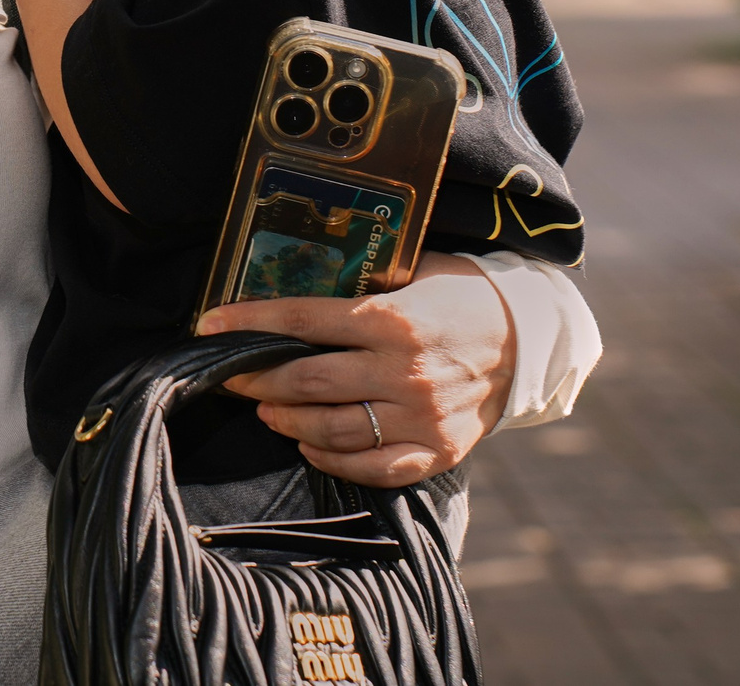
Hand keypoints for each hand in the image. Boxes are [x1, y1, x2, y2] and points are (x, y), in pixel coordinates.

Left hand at [196, 253, 514, 486]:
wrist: (529, 338)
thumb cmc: (458, 295)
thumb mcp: (412, 272)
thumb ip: (359, 285)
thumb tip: (288, 288)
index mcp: (393, 318)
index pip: (303, 321)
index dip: (250, 324)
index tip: (210, 326)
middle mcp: (405, 371)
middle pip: (308, 382)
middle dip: (256, 379)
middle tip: (230, 375)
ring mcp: (422, 417)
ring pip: (334, 431)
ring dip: (287, 420)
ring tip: (265, 408)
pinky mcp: (437, 451)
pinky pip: (373, 469)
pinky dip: (333, 461)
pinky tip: (309, 445)